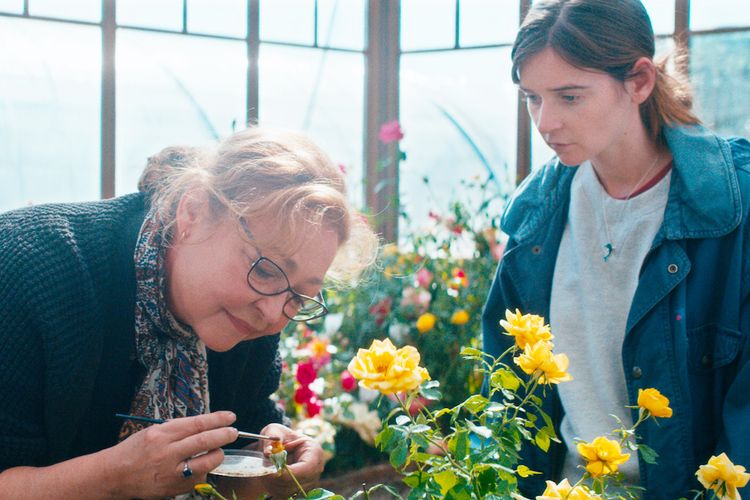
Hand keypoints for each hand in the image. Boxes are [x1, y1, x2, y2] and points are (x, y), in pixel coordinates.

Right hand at [101, 411, 238, 498]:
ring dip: (218, 455)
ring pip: (206, 462)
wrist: (114, 476)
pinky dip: (203, 470)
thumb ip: (177, 428)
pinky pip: (196, 477)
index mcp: (162, 434)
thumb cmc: (135, 450)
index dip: (217, 419)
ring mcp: (171, 472)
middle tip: (233, 432)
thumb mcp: (153, 431)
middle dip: (224, 435)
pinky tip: (201, 465)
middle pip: (204, 441)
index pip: (197, 423)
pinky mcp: (173, 487)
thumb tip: (204, 424)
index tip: (230, 417)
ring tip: (219, 450)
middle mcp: (167, 452)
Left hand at [258, 423, 324, 497]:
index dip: (290, 472)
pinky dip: (273, 487)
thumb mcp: (274, 430)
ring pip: (289, 490)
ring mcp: (308, 481)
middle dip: (278, 478)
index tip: (272, 472)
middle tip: (262, 472)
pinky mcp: (298, 489)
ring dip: (273, 483)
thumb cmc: (279, 436)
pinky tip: (267, 477)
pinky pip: (283, 494)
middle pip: (298, 482)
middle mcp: (315, 469)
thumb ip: (271, 438)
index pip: (307, 467)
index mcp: (314, 451)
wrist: (279, 444)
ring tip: (263, 471)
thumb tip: (268, 453)